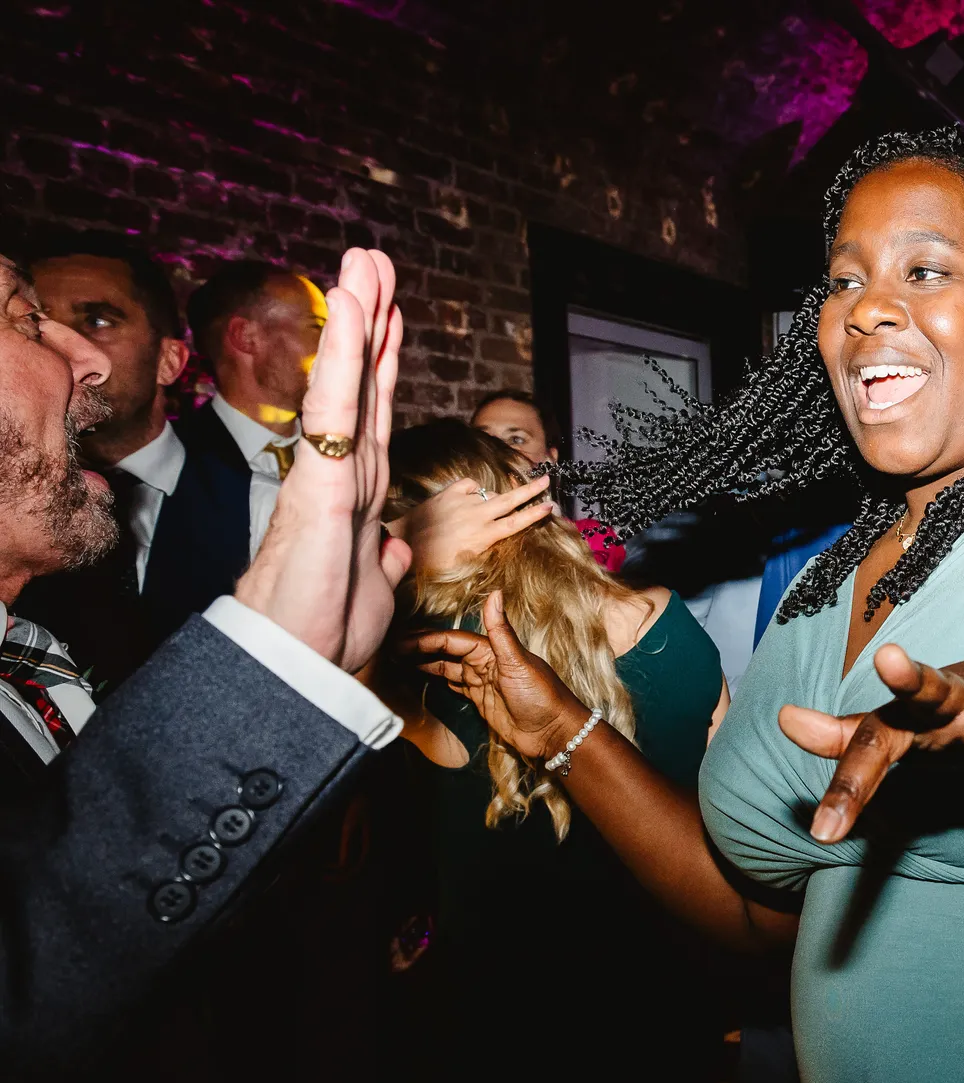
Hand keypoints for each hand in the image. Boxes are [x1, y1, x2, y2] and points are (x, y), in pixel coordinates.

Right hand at [234, 248, 408, 671]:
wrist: (293, 664)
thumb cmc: (323, 629)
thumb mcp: (373, 587)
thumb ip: (381, 558)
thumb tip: (392, 548)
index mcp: (358, 491)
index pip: (377, 412)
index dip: (385, 362)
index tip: (392, 314)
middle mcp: (345, 471)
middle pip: (366, 382)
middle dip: (372, 319)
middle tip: (373, 259)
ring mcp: (331, 470)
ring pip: (351, 380)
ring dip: (359, 318)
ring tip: (363, 261)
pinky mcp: (324, 480)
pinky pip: (341, 406)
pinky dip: (349, 355)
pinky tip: (351, 309)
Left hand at [387, 474, 554, 576]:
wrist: (406, 541)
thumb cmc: (434, 560)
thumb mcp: (465, 561)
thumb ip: (484, 546)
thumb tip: (498, 535)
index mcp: (483, 535)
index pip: (516, 523)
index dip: (534, 514)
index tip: (549, 506)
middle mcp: (477, 515)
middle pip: (510, 500)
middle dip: (531, 489)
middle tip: (546, 480)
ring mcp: (463, 501)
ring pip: (489, 494)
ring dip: (493, 500)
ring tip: (486, 510)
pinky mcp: (449, 492)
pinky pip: (470, 485)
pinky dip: (473, 490)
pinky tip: (469, 497)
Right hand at [397, 590, 587, 760]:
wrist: (553, 733)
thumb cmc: (541, 696)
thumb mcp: (518, 663)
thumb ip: (501, 631)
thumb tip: (494, 593)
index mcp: (492, 650)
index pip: (452, 640)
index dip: (425, 640)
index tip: (398, 642)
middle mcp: (485, 662)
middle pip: (445, 652)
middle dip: (418, 649)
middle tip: (387, 650)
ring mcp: (482, 681)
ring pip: (446, 668)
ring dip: (423, 663)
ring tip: (395, 662)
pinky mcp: (480, 700)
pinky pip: (453, 685)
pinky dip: (436, 680)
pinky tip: (419, 677)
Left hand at [779, 629, 963, 842]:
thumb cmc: (948, 723)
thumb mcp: (896, 739)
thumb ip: (847, 743)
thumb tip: (784, 718)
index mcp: (914, 720)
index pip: (872, 751)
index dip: (848, 789)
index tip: (825, 832)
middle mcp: (958, 707)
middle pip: (931, 696)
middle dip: (913, 684)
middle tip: (890, 662)